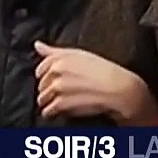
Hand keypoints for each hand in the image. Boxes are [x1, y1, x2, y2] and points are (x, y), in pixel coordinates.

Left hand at [34, 42, 157, 125]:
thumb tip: (37, 45)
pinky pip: (47, 111)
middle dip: (48, 89)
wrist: (121, 90)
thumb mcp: (82, 55)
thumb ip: (56, 51)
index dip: (47, 74)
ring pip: (42, 98)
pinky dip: (53, 112)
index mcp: (62, 57)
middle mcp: (57, 70)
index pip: (42, 66)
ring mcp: (58, 87)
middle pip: (41, 83)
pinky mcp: (61, 103)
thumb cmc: (106, 72)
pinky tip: (64, 109)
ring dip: (50, 101)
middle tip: (66, 91)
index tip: (56, 78)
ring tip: (66, 100)